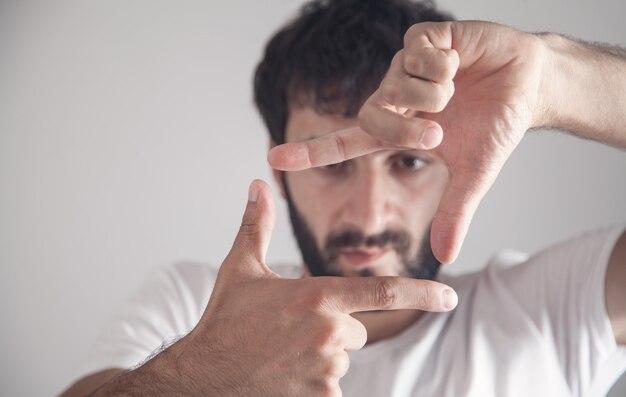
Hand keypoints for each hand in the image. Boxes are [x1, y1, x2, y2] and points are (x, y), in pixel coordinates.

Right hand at [170, 180, 456, 396]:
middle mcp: (328, 332)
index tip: (450, 296)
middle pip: (356, 330)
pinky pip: (332, 390)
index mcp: (317, 296)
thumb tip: (257, 184)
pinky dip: (314, 384)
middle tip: (290, 332)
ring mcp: (325, 370)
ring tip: (280, 356)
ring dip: (320, 357)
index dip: (422, 293)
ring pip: (341, 360)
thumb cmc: (223, 321)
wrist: (201, 376)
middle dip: (333, 329)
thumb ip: (256, 225)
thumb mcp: (240, 269)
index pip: (383, 292)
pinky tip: (283, 377)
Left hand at [268, 21, 547, 263]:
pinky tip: (459, 61)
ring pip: (399, 85)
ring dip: (436, 96)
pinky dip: (446, 64)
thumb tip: (446, 255)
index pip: (345, 142)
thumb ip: (454, 212)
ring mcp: (404, 68)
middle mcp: (393, 97)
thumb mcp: (472, 174)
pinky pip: (420, 54)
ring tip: (457, 88)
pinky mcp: (423, 39)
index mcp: (396, 129)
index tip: (274, 159)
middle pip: (373, 116)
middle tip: (440, 132)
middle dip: (408, 130)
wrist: (529, 86)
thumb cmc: (496, 126)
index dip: (310, 152)